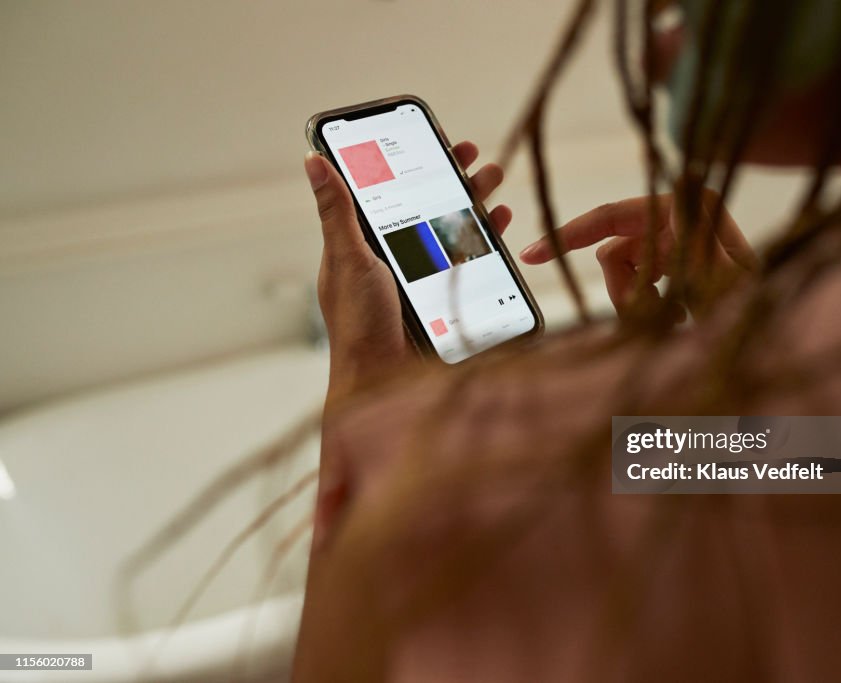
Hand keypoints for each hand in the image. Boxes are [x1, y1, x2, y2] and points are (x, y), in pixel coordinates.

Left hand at [305, 141, 510, 394]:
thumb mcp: (347, 259)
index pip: (391, 189)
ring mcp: (422, 275)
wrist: (384, 380)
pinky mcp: (446, 295)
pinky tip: (500, 221)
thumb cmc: (357, 323)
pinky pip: (471, 260)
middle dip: (452, 176)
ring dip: (474, 201)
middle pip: (427, 204)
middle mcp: (395, 254)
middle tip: (471, 153)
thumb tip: (313, 160)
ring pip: (452, 227)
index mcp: (365, 242)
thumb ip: (338, 211)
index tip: (435, 138)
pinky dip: (487, 238)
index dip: (413, 161)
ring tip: (493, 178)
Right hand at [518, 190, 757, 319]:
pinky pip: (638, 284)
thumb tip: (682, 195)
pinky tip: (679, 318)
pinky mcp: (675, 260)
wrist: (774, 337)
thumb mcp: (725, 281)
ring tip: (675, 323)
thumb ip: (698, 242)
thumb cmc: (755, 306)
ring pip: (623, 273)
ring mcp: (676, 238)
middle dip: (622, 289)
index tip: (532, 254)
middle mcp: (679, 216)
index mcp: (687, 209)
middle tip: (642, 321)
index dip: (569, 234)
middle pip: (614, 252)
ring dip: (640, 304)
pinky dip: (650, 307)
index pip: (611, 216)